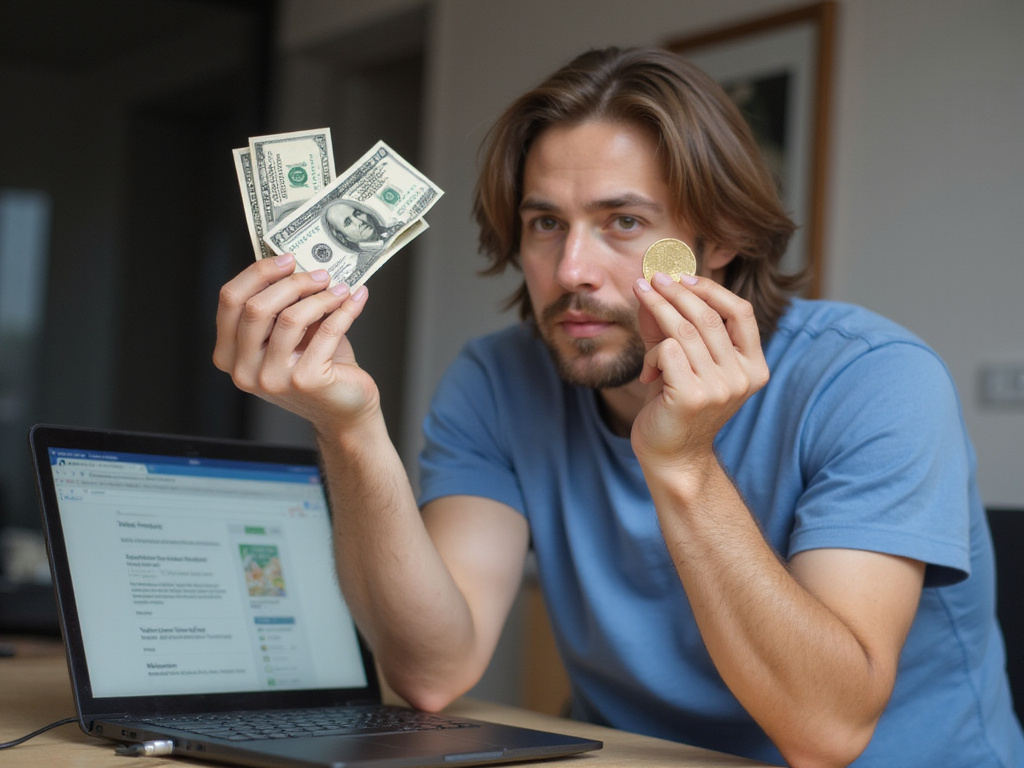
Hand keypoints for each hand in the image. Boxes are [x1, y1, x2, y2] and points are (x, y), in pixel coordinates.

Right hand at [212, 253, 376, 428]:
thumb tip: (297, 264)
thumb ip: (282, 306)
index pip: (230, 301)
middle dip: (292, 282)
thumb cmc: (317, 368)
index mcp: (229, 355)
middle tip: (319, 273)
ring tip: (339, 288)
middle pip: (257, 307)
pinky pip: (327, 330)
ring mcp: (273, 379)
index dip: (258, 273)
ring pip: (291, 318)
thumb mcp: (289, 336)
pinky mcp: (306, 381)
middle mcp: (244, 370)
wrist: (343, 409)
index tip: (287, 260)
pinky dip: (345, 309)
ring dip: (321, 296)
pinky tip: (356, 299)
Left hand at [630, 272, 768, 472]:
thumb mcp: (684, 361)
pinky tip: (647, 375)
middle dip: (674, 291)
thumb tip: (657, 283)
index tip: (683, 277)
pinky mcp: (692, 396)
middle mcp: (742, 377)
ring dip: (656, 312)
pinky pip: (666, 351)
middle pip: (707, 317)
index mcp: (753, 367)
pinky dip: (651, 355)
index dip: (711, 289)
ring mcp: (719, 388)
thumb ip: (675, 326)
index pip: (741, 312)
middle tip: (649, 279)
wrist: (671, 457)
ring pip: (683, 331)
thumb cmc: (677, 406)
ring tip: (639, 299)